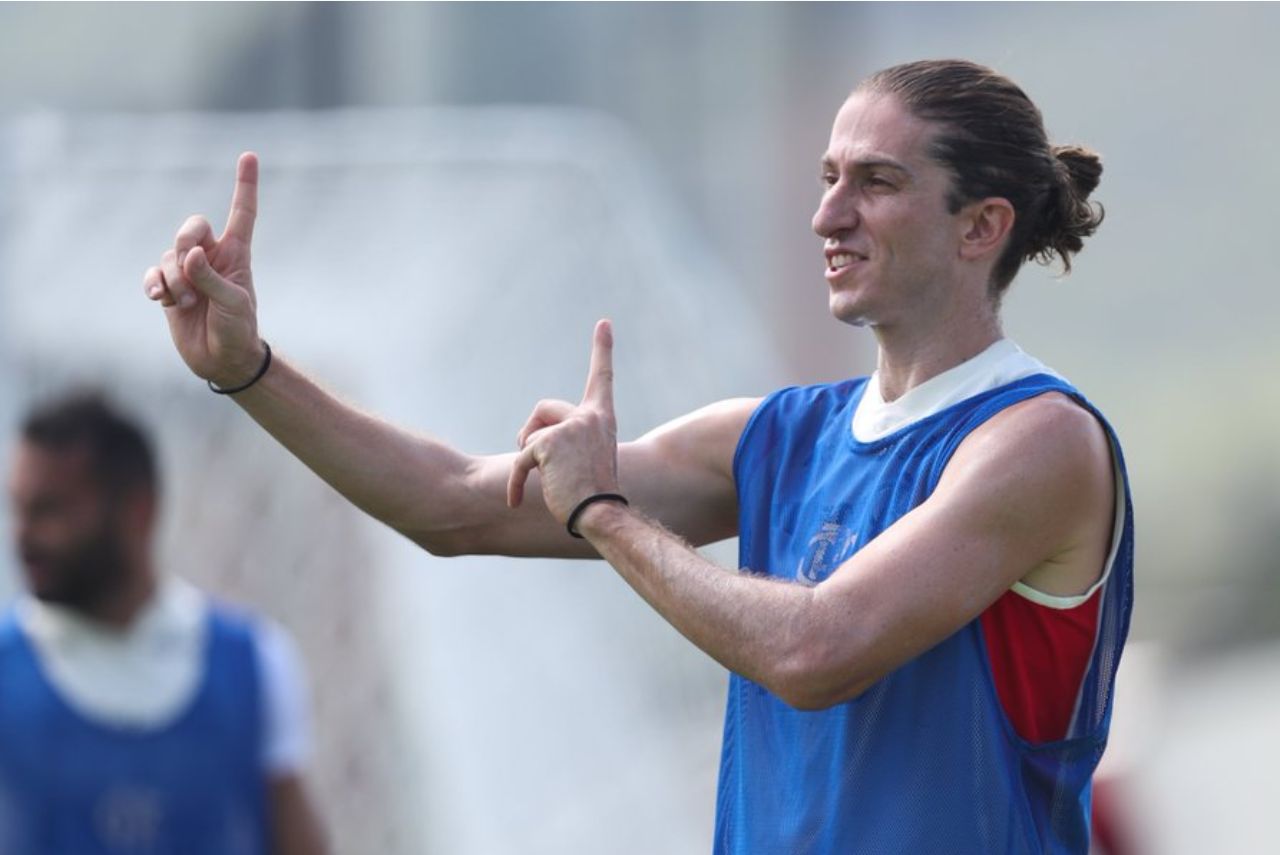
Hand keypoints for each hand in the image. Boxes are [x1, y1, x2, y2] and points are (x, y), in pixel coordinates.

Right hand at [142, 152, 265, 387]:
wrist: (222, 359)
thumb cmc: (238, 330)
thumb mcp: (233, 304)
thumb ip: (212, 277)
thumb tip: (191, 255)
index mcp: (237, 254)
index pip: (242, 213)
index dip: (245, 185)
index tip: (249, 155)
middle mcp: (212, 257)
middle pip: (192, 227)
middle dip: (186, 243)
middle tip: (193, 272)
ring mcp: (189, 271)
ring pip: (170, 254)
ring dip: (175, 279)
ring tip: (189, 303)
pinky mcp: (169, 287)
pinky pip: (153, 272)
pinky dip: (155, 283)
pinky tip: (159, 298)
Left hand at [508, 320, 620, 523]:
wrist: (599, 514)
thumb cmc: (591, 494)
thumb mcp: (586, 457)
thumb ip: (568, 439)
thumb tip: (527, 439)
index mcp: (601, 418)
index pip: (602, 377)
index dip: (602, 349)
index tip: (604, 322)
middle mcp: (589, 417)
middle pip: (543, 409)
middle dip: (532, 433)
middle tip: (540, 462)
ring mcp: (570, 428)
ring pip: (529, 433)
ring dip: (527, 455)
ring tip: (545, 478)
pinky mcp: (548, 443)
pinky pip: (521, 459)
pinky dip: (516, 480)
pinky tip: (515, 500)